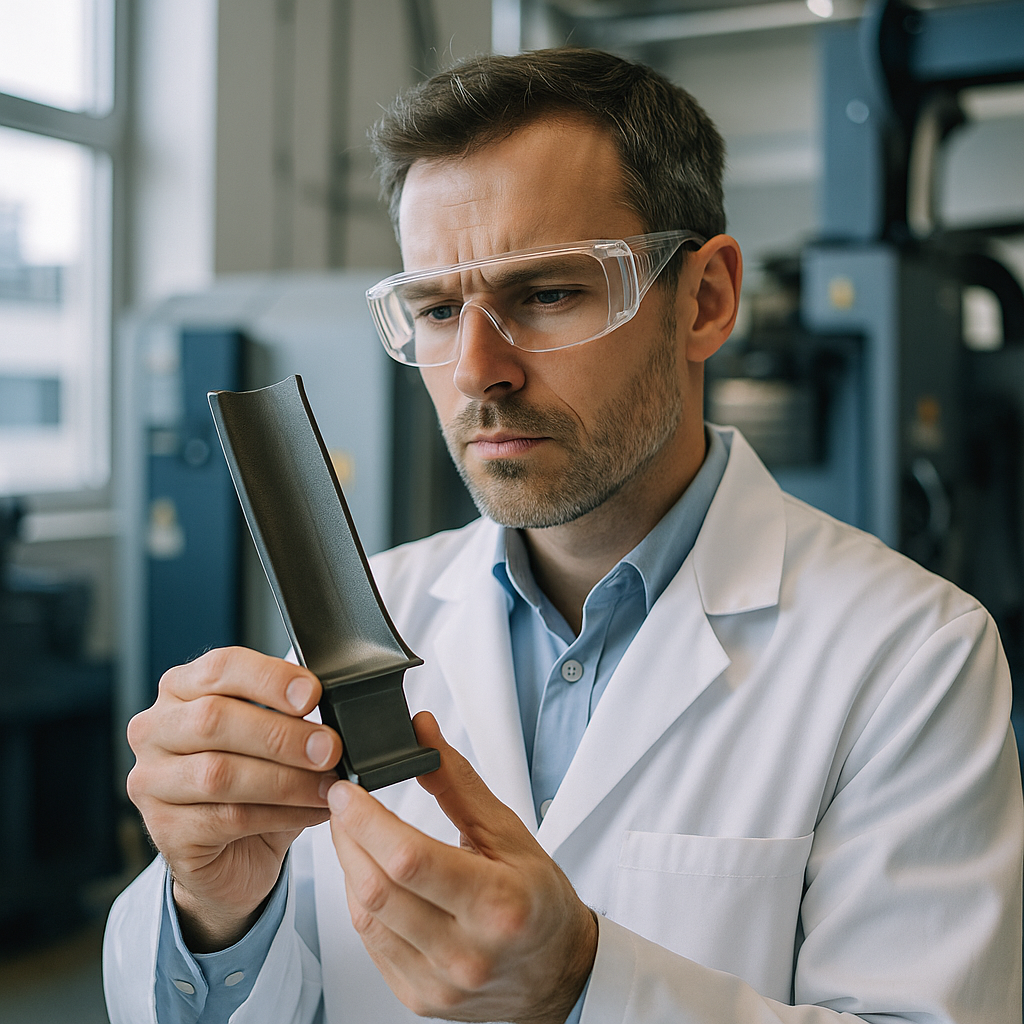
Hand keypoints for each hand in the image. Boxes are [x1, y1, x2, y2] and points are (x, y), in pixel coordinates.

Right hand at [126, 647, 341, 950]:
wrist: (232, 854)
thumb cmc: (251, 781)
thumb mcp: (270, 733)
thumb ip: (290, 711)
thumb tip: (333, 702)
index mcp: (181, 689)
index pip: (220, 667)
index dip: (269, 678)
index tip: (313, 695)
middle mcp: (155, 730)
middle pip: (213, 719)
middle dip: (281, 734)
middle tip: (329, 748)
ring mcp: (151, 782)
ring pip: (219, 773)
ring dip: (285, 779)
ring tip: (327, 785)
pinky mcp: (163, 830)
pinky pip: (227, 818)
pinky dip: (280, 814)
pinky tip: (312, 811)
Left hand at [328, 712, 597, 1023]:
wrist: (558, 972)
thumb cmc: (539, 900)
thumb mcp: (508, 832)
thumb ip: (457, 782)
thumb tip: (421, 732)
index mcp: (496, 905)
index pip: (409, 859)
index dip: (366, 820)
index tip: (347, 791)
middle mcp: (466, 952)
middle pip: (377, 890)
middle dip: (347, 837)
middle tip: (342, 804)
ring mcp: (439, 982)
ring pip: (365, 918)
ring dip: (349, 868)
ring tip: (354, 834)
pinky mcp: (418, 998)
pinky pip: (371, 944)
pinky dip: (362, 902)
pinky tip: (369, 875)